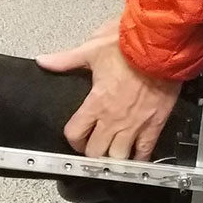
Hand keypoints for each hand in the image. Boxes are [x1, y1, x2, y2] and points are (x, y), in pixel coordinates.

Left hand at [38, 18, 180, 160]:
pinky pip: (145, 151)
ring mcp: (135, 124)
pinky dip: (138, 157)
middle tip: (92, 147)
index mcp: (96, 102)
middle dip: (91, 152)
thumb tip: (43, 61)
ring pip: (119, 157)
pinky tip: (134, 157)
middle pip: (96, 152)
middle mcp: (114, 119)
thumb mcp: (91, 49)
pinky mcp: (155, 124)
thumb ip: (65, 60)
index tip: (75, 137)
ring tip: (111, 153)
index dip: (72, 139)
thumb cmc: (128, 46)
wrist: (160, 45)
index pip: (75, 133)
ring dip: (113, 157)